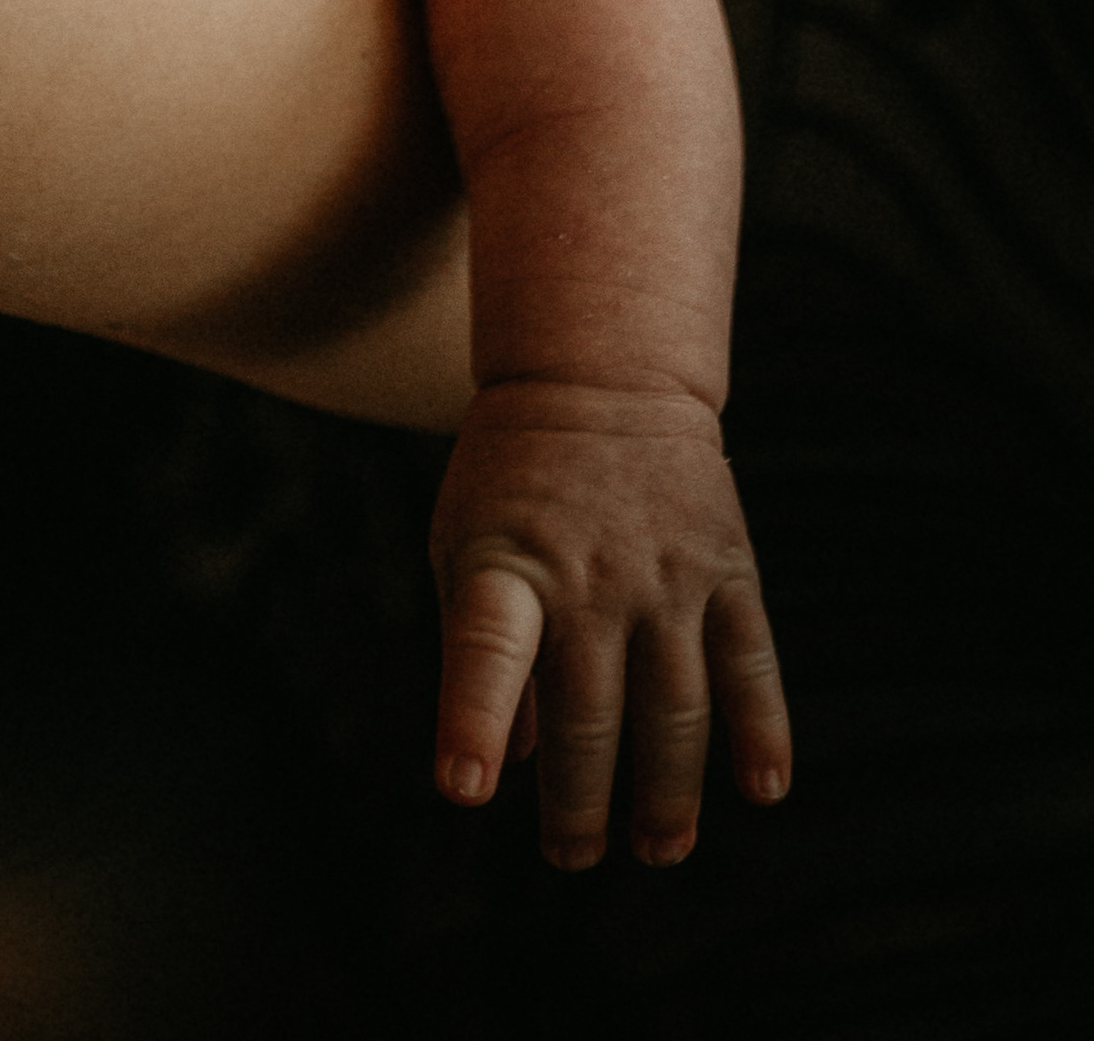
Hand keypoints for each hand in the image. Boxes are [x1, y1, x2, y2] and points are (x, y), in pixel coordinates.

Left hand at [430, 378, 790, 868]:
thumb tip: (512, 768)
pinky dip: (762, 731)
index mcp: (507, 563)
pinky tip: (760, 791)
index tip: (467, 791)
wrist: (601, 370)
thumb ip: (482, 649)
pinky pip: (751, 664)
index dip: (476, 721)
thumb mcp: (468, 542)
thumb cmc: (515, 478)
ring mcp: (665, 573)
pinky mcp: (726, 568)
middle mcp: (588, 575)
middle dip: (581, 803)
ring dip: (669, 792)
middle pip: (590, 713)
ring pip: (676, 709)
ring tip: (658, 849)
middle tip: (571, 858)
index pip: (488, 649)